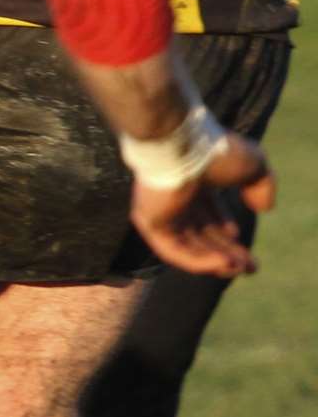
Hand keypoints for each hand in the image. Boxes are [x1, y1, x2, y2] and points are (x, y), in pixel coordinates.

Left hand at [130, 133, 274, 277]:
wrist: (185, 147)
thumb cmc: (217, 152)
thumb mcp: (253, 166)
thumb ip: (261, 186)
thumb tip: (265, 208)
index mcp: (196, 184)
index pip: (210, 216)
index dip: (227, 234)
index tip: (246, 250)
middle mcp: (176, 200)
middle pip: (201, 235)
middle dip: (226, 253)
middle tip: (249, 268)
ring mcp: (161, 213)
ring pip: (189, 246)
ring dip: (216, 260)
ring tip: (240, 269)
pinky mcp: (151, 224)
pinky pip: (175, 251)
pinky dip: (199, 260)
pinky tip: (223, 264)